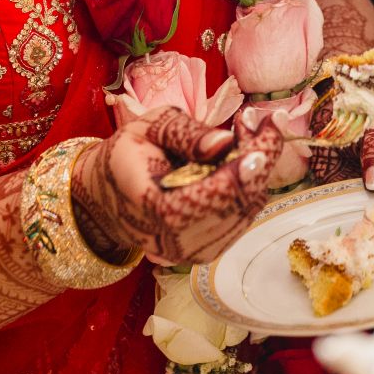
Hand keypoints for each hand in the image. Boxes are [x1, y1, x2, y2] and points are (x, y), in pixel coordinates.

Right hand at [71, 107, 281, 266]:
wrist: (108, 193)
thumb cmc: (131, 153)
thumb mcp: (149, 128)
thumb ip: (185, 134)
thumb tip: (224, 143)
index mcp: (147, 208)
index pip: (199, 201)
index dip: (234, 176)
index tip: (261, 145)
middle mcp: (170, 241)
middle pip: (230, 206)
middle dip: (257, 160)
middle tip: (265, 122)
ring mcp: (191, 251)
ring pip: (244, 211)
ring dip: (258, 170)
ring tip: (250, 131)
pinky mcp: (207, 249)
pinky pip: (242, 216)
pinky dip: (251, 185)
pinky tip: (244, 157)